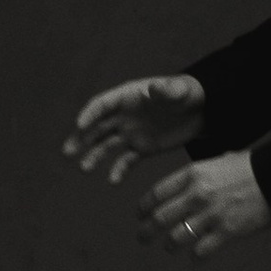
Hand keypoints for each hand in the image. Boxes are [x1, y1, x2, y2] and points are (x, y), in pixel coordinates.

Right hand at [64, 72, 204, 181]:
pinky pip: (126, 160)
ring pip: (107, 145)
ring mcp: (132, 132)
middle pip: (97, 126)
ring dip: (94, 155)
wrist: (203, 111)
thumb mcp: (180, 91)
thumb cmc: (189, 94)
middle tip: (68, 152)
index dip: (90, 114)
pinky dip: (119, 170)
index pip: (103, 104)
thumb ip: (166, 91)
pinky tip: (113, 181)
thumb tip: (152, 88)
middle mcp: (125, 115)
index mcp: (129, 96)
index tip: (80, 126)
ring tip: (84, 168)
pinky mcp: (142, 148)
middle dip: (82, 138)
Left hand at [139, 151, 270, 260]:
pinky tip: (194, 257)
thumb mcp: (218, 162)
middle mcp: (197, 195)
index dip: (144, 207)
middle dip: (147, 231)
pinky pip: (200, 251)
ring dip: (169, 245)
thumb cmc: (249, 168)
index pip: (157, 193)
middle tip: (142, 237)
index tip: (139, 215)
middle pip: (160, 218)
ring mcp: (210, 215)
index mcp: (192, 174)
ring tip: (168, 247)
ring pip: (177, 238)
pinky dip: (194, 257)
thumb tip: (186, 183)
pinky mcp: (226, 232)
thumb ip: (199, 174)